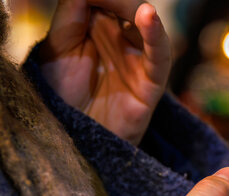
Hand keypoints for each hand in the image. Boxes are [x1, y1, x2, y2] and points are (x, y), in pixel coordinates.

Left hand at [39, 0, 170, 144]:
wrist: (73, 138)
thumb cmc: (63, 96)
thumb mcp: (57, 48)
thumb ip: (70, 15)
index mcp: (97, 25)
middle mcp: (121, 37)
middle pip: (128, 6)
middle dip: (117, 0)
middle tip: (99, 2)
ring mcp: (138, 58)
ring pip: (147, 24)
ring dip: (136, 9)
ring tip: (131, 8)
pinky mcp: (152, 81)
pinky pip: (160, 55)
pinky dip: (156, 34)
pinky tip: (148, 15)